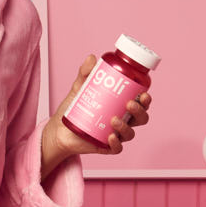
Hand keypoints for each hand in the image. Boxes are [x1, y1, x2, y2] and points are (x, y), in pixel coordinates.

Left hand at [39, 55, 149, 176]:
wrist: (59, 128)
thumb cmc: (74, 107)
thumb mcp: (79, 88)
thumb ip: (86, 73)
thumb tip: (92, 58)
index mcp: (122, 105)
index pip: (141, 103)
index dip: (146, 99)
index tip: (144, 94)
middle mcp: (123, 120)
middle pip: (141, 118)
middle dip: (140, 111)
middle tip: (129, 104)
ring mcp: (116, 134)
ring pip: (130, 133)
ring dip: (126, 126)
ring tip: (114, 119)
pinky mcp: (106, 147)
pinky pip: (117, 148)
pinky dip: (116, 143)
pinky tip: (110, 137)